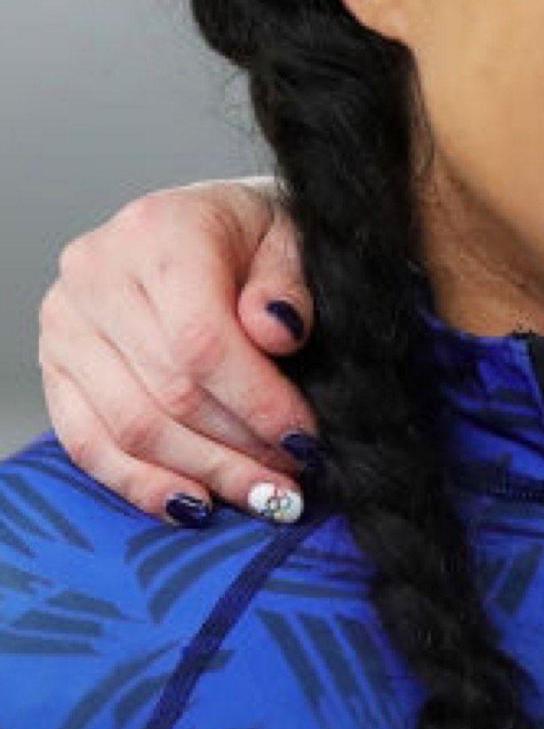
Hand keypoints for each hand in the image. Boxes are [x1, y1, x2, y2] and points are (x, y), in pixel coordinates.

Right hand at [38, 176, 313, 522]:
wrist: (205, 223)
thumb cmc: (258, 236)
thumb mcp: (294, 239)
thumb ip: (289, 285)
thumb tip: (277, 333)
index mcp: (158, 231)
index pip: (201, 340)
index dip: (258, 403)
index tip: (305, 442)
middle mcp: (96, 272)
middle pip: (169, 392)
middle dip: (240, 450)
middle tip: (293, 484)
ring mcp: (65, 320)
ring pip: (130, 425)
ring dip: (204, 473)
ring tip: (263, 497)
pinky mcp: (53, 363)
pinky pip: (85, 440)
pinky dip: (141, 483)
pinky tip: (194, 505)